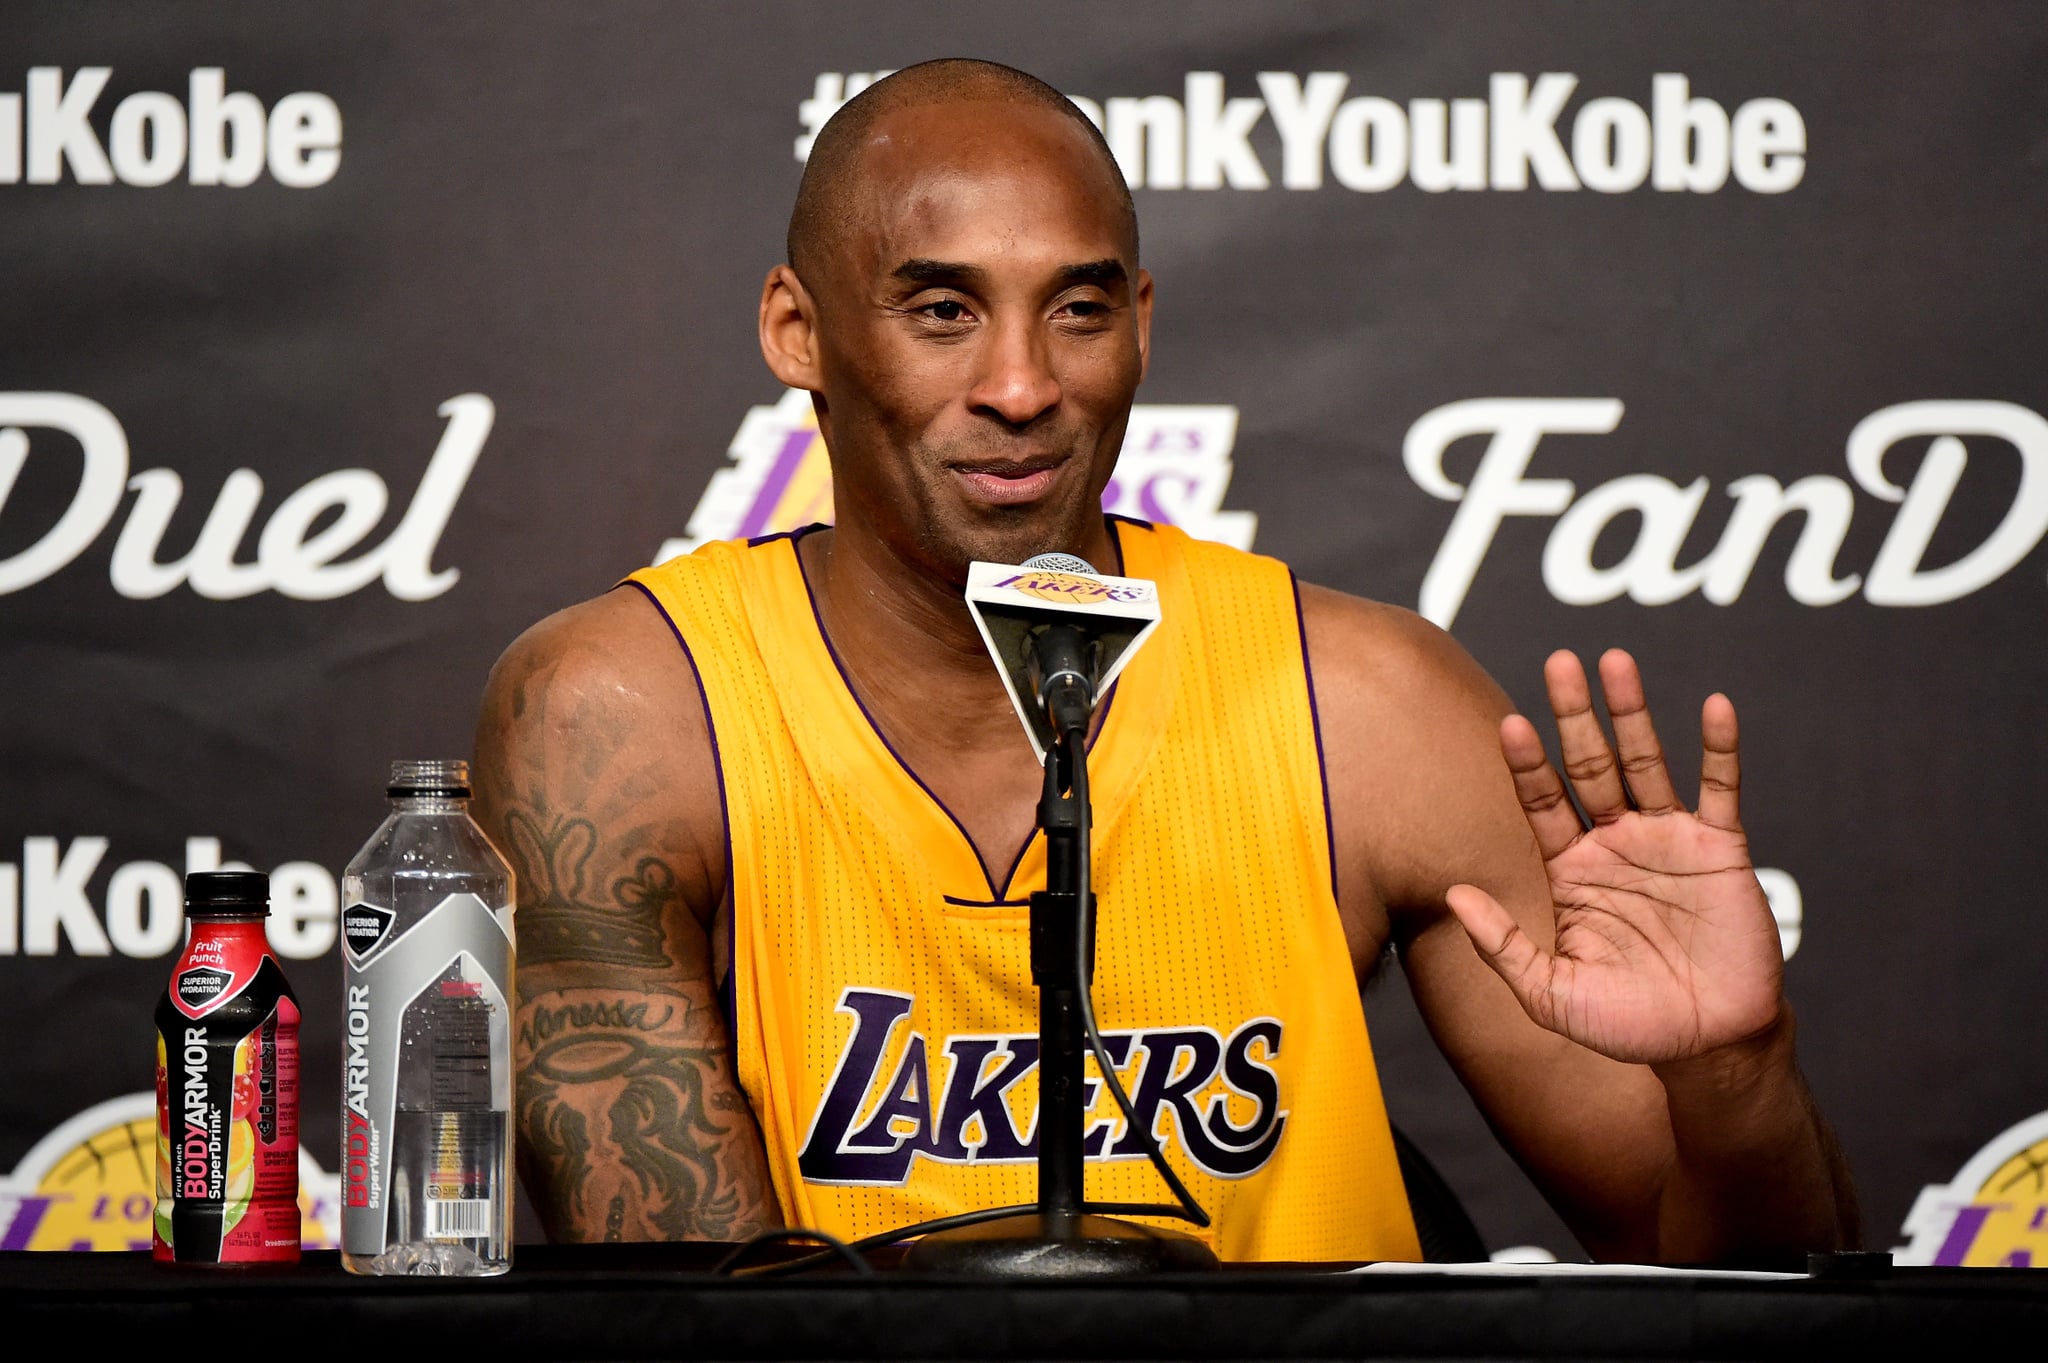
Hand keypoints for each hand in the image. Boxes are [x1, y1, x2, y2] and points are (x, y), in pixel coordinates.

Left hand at [1445, 648, 1785, 1066]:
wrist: (1706, 1047)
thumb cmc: (1624, 1025)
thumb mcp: (1550, 993)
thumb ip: (1502, 946)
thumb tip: (1453, 894)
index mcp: (1569, 869)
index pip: (1542, 801)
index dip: (1528, 763)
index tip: (1510, 722)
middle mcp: (1614, 843)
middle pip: (1589, 765)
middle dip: (1575, 715)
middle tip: (1559, 661)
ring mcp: (1667, 840)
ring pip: (1647, 762)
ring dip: (1633, 712)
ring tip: (1616, 661)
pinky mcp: (1720, 850)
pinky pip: (1720, 789)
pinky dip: (1719, 748)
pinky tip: (1713, 706)